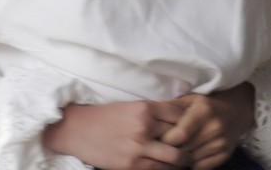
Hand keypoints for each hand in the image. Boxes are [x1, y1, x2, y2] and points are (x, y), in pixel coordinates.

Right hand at [43, 100, 194, 168]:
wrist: (76, 130)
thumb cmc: (104, 117)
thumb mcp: (129, 106)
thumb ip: (152, 111)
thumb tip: (178, 115)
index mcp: (144, 107)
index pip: (180, 114)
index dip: (188, 121)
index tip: (191, 126)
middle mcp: (144, 126)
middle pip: (182, 136)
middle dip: (190, 143)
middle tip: (193, 147)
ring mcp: (138, 148)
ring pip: (176, 158)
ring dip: (184, 161)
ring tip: (186, 161)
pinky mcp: (132, 166)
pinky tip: (170, 169)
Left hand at [161, 83, 254, 169]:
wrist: (236, 111)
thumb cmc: (206, 104)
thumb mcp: (190, 99)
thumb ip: (171, 106)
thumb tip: (149, 113)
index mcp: (203, 111)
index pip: (180, 134)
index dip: (165, 139)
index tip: (156, 139)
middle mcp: (214, 127)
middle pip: (185, 148)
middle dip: (170, 151)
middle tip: (159, 150)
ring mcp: (221, 143)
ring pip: (192, 160)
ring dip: (179, 160)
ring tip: (169, 155)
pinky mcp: (225, 155)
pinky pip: (202, 167)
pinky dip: (190, 166)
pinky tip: (183, 161)